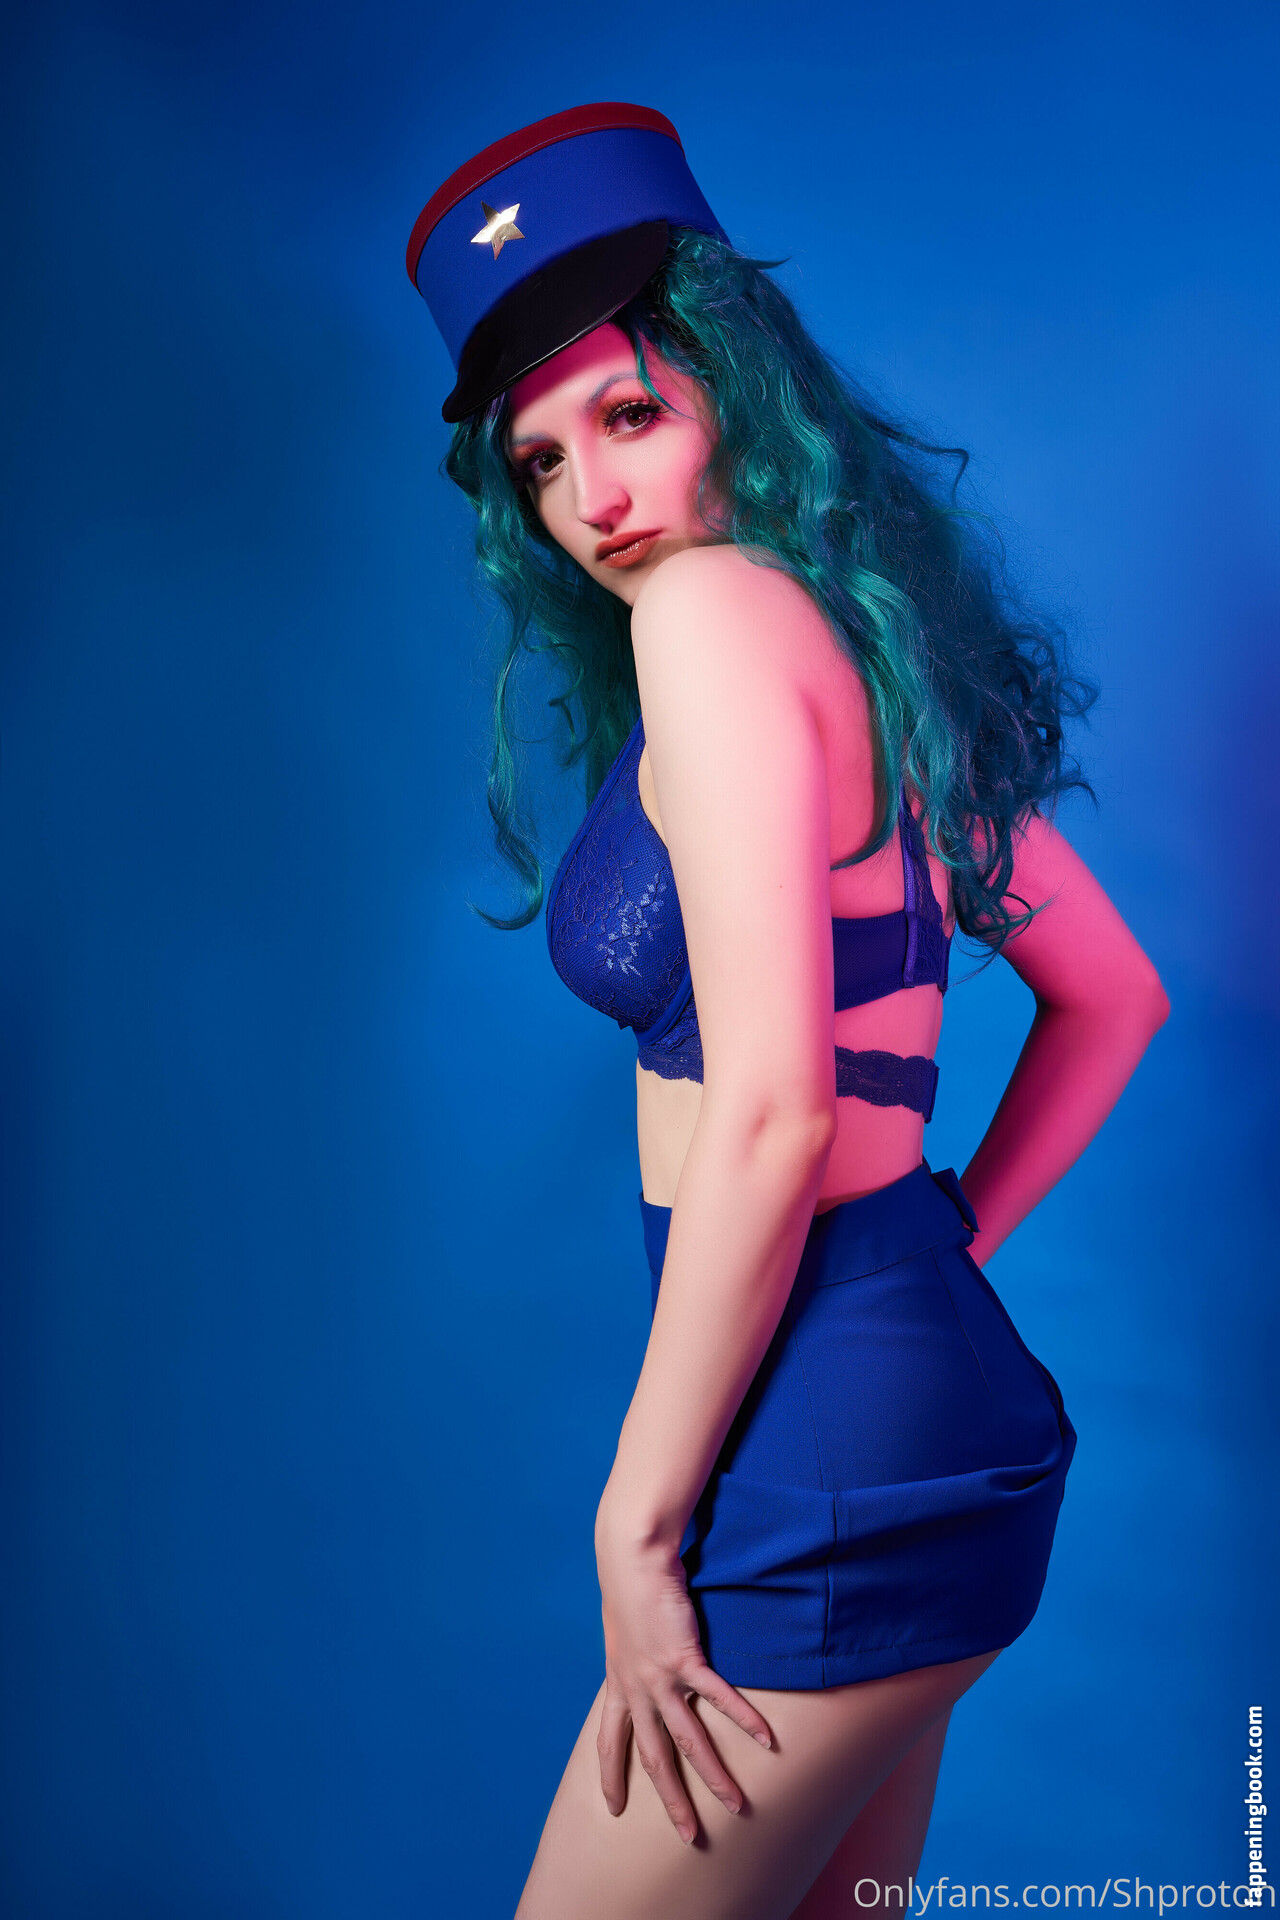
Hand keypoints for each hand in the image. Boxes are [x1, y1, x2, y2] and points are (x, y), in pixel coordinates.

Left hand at [594, 1525, 772, 1843]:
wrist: (632, 1556)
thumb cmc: (630, 1584)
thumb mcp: (623, 1628)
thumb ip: (633, 1652)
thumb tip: (642, 1660)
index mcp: (619, 1682)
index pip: (609, 1740)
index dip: (611, 1775)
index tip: (613, 1807)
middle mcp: (636, 1687)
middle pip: (654, 1757)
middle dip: (671, 1800)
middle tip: (689, 1837)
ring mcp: (659, 1676)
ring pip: (687, 1740)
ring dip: (713, 1775)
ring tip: (736, 1806)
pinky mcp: (683, 1657)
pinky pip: (718, 1697)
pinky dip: (743, 1719)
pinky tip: (766, 1740)